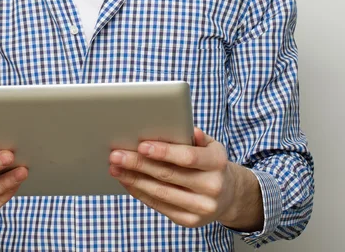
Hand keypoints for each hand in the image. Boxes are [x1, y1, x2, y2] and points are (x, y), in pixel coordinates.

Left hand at [109, 127, 261, 230]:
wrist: (228, 194)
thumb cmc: (210, 161)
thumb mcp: (209, 144)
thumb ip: (192, 135)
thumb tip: (175, 124)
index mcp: (217, 162)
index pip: (187, 157)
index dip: (163, 151)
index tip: (141, 145)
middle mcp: (212, 187)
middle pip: (168, 175)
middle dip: (138, 163)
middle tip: (116, 154)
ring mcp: (201, 207)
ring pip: (160, 192)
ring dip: (134, 179)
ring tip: (115, 167)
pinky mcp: (190, 221)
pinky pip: (159, 206)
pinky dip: (140, 192)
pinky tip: (127, 181)